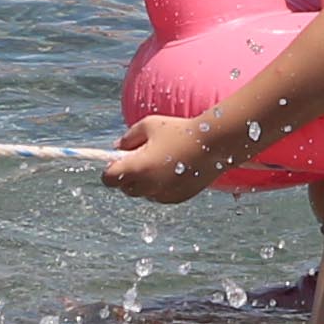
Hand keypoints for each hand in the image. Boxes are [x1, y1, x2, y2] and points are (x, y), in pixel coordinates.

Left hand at [105, 115, 224, 203]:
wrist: (215, 143)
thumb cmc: (180, 130)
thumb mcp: (149, 125)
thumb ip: (128, 137)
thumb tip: (117, 148)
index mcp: (137, 168)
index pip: (108, 179)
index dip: (110, 170)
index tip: (119, 161)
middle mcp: (147, 185)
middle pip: (125, 188)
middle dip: (128, 175)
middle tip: (142, 158)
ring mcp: (162, 194)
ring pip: (143, 193)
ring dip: (145, 182)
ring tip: (161, 162)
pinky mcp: (177, 198)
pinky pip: (160, 195)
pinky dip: (161, 186)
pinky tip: (174, 170)